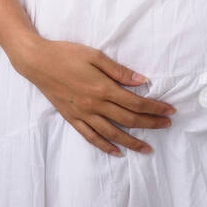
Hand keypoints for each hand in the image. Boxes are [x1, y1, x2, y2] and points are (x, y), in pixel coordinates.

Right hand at [14, 40, 174, 156]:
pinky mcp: (72, 118)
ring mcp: (83, 114)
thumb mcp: (94, 55)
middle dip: (151, 124)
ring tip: (148, 148)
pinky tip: (117, 152)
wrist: (36, 62)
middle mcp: (95, 105)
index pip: (136, 103)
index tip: (169, 110)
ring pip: (112, 133)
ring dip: (132, 142)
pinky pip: (90, 137)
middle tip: (167, 125)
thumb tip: (141, 81)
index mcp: (103, 88)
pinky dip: (105, 146)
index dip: (155, 107)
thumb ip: (118, 71)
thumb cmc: (66, 54)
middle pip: (128, 120)